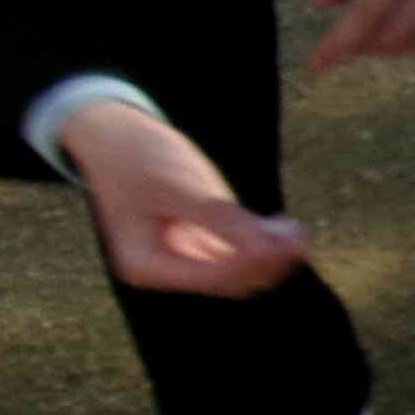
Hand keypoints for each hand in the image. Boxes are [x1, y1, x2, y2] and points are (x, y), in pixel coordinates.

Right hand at [64, 100, 309, 296]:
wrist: (114, 133)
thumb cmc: (136, 156)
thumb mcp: (179, 186)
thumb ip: (221, 219)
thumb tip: (268, 249)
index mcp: (145, 264)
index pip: (212, 276)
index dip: (254, 263)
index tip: (289, 244)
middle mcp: (164, 268)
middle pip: (228, 280)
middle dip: (266, 263)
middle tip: (300, 237)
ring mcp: (181, 255)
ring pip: (237, 270)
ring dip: (268, 256)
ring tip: (297, 233)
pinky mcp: (198, 239)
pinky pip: (235, 252)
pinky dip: (260, 244)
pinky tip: (282, 228)